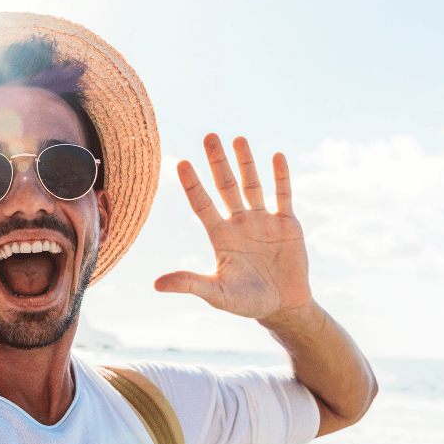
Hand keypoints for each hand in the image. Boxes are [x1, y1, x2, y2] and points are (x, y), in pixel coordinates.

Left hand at [154, 133, 311, 319]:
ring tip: (238, 138)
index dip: (192, 184)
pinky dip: (281, 177)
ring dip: (246, 162)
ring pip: (252, 185)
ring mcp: (263, 221)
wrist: (283, 307)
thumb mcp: (217, 295)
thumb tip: (155, 284)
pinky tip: (276, 156)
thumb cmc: (247, 302)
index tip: (181, 162)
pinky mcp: (287, 224)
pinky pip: (283, 196)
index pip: (202, 204)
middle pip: (225, 186)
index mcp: (220, 237)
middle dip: (217, 162)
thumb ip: (190, 284)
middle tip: (209, 136)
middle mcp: (239, 223)